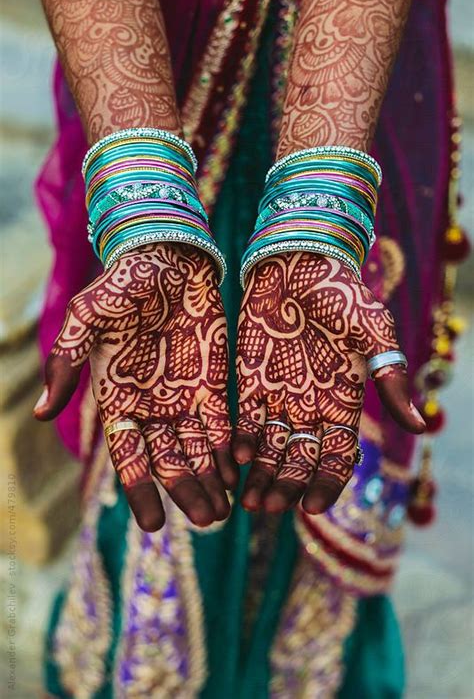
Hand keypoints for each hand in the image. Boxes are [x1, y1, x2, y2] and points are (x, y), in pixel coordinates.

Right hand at [35, 244, 237, 530]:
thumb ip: (65, 363)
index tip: (155, 524)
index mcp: (117, 398)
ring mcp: (183, 397)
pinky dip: (229, 451)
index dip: (140, 489)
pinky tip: (240, 474)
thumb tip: (41, 413)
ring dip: (211, 481)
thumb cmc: (122, 285)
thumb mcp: (87, 319)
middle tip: (207, 520)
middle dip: (186, 492)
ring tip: (225, 511)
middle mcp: (151, 407)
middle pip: (168, 461)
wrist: (166, 258)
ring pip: (197, 451)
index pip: (128, 455)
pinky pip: (221, 425)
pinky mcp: (211, 384)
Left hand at [234, 253, 424, 514]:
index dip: (326, 484)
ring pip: (270, 449)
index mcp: (343, 401)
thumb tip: (420, 425)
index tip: (310, 506)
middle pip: (300, 461)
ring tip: (247, 501)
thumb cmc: (340, 293)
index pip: (338, 457)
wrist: (297, 262)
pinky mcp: (251, 382)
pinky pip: (244, 421)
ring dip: (260, 476)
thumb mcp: (373, 331)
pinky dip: (240, 442)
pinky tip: (233, 458)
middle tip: (267, 509)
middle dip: (285, 487)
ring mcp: (279, 397)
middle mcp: (311, 407)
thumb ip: (392, 376)